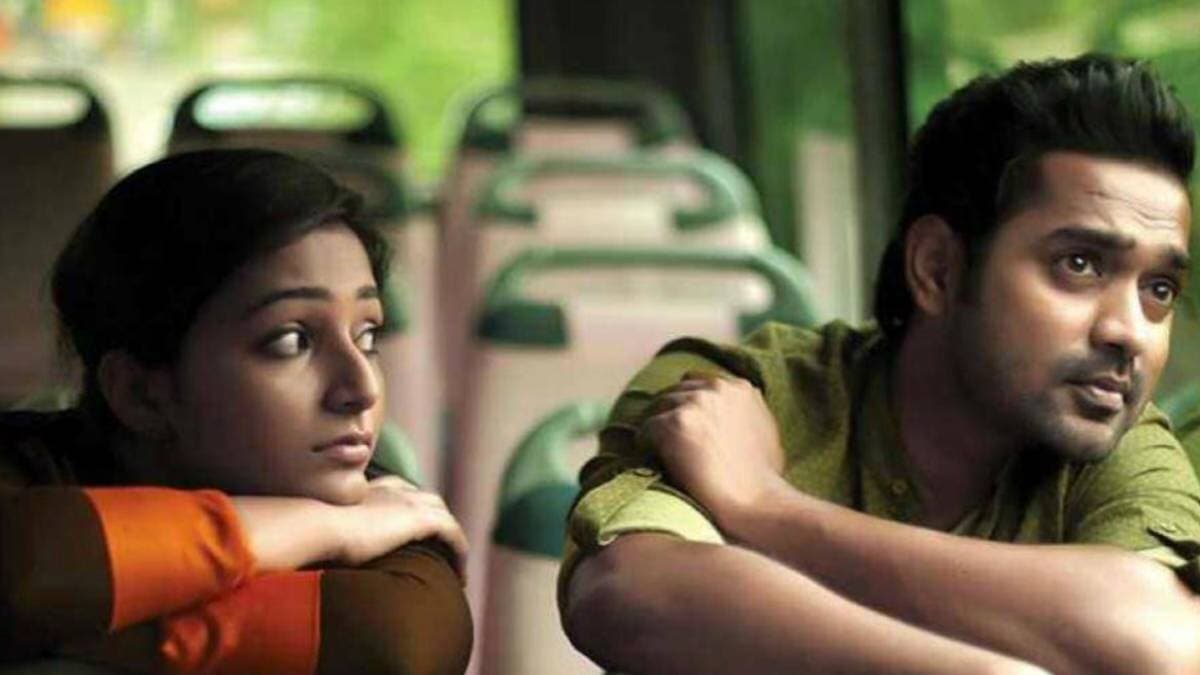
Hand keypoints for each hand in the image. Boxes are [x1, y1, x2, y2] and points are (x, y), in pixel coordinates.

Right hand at [332, 475, 468, 579]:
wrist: (319, 527)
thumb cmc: (313, 535)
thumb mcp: (326, 530)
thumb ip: (334, 533)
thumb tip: (326, 553)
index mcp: (372, 489)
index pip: (402, 490)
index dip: (412, 508)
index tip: (413, 531)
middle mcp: (394, 491)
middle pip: (429, 500)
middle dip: (438, 521)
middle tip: (442, 550)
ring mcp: (409, 502)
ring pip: (444, 517)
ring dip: (453, 541)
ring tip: (456, 568)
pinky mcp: (420, 519)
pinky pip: (453, 533)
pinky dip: (460, 551)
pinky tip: (460, 574)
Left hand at [641, 372, 789, 535]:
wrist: (755, 504)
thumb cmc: (763, 482)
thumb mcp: (765, 434)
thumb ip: (745, 416)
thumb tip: (729, 419)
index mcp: (740, 388)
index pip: (697, 383)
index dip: (687, 406)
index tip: (682, 427)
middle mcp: (718, 388)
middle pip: (674, 392)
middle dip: (668, 414)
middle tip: (664, 442)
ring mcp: (696, 403)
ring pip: (657, 408)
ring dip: (656, 430)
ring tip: (656, 454)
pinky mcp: (675, 423)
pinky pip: (645, 430)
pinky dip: (645, 446)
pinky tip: (651, 464)